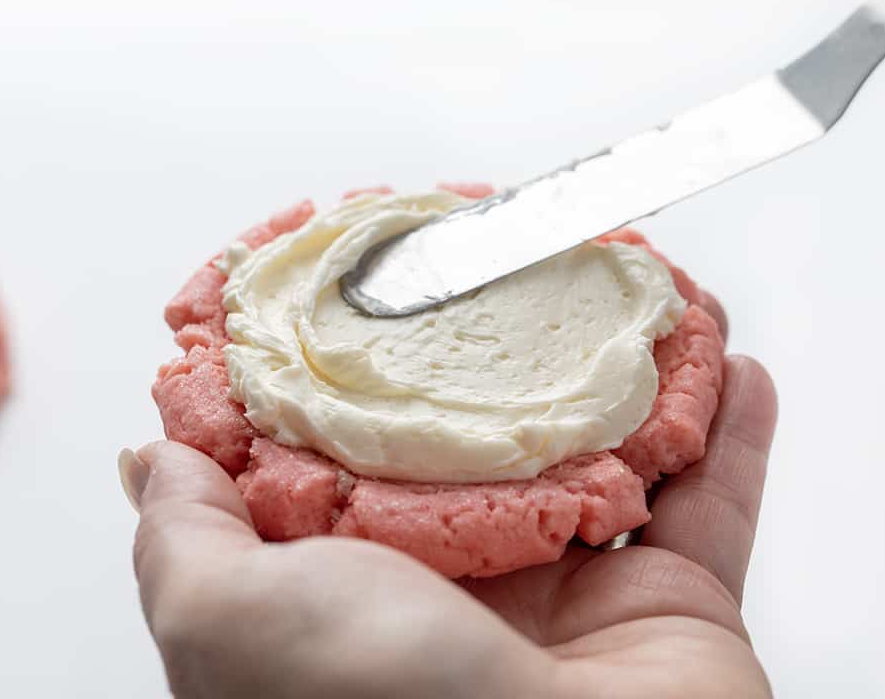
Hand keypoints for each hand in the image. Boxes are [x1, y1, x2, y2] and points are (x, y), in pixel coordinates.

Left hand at [123, 300, 777, 698]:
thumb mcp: (231, 617)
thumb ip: (184, 534)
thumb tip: (150, 463)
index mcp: (354, 587)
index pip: (356, 447)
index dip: (365, 358)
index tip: (380, 276)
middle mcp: (461, 590)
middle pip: (491, 438)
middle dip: (512, 354)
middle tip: (526, 268)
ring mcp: (575, 602)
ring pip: (611, 453)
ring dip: (637, 374)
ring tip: (649, 297)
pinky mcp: (676, 613)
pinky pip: (714, 504)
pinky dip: (732, 435)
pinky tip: (734, 365)